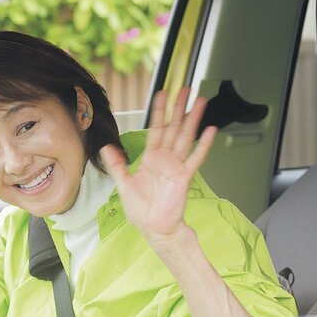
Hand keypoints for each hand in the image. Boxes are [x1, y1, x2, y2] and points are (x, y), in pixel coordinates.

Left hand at [100, 87, 215, 248]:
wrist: (154, 227)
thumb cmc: (141, 209)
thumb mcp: (123, 184)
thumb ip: (116, 164)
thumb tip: (106, 147)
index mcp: (151, 157)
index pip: (156, 128)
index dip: (159, 111)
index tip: (162, 94)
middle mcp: (165, 158)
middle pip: (173, 126)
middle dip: (179, 107)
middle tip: (186, 89)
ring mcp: (176, 165)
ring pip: (185, 136)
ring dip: (193, 119)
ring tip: (200, 102)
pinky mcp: (184, 176)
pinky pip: (195, 157)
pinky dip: (202, 144)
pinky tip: (210, 130)